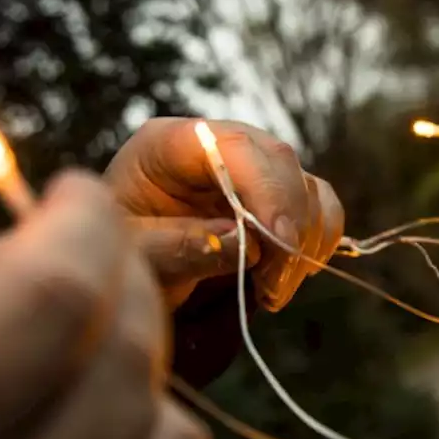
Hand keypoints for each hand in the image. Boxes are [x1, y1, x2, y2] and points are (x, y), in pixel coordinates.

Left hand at [105, 118, 345, 310]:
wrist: (125, 273)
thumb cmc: (118, 259)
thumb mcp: (134, 258)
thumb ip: (178, 247)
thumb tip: (242, 241)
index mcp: (169, 145)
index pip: (232, 145)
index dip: (266, 188)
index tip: (279, 243)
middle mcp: (216, 146)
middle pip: (280, 160)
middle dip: (290, 226)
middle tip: (273, 287)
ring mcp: (250, 170)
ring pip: (307, 186)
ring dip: (304, 244)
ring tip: (271, 293)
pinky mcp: (275, 197)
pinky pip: (319, 208)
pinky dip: (316, 245)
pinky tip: (285, 279)